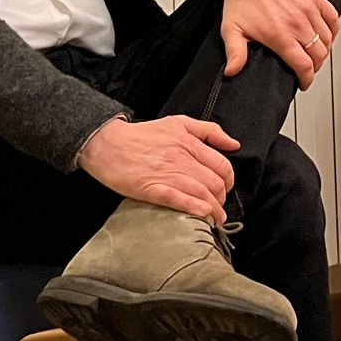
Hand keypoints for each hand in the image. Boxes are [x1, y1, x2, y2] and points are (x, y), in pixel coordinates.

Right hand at [77, 114, 238, 224]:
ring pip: (200, 193)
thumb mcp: (179, 123)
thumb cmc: (142, 135)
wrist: (107, 143)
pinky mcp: (151, 188)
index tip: (226, 188)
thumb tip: (234, 144)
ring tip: (216, 218)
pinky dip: (194, 207)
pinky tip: (203, 214)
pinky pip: (178, 199)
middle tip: (221, 206)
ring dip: (214, 209)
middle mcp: (181, 158)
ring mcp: (166, 174)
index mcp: (188, 142)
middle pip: (214, 182)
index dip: (229, 181)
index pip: (222, 165)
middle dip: (222, 198)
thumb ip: (209, 131)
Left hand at [217, 0, 340, 86]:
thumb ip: (235, 53)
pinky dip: (333, 30)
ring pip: (327, 39)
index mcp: (280, 34)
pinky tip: (327, 35)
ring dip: (324, 50)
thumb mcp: (232, 29)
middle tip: (309, 69)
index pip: (304, 65)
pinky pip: (333, 18)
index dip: (307, 79)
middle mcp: (297, 23)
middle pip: (319, 54)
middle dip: (315, 67)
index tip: (304, 82)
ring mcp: (308, 9)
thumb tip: (232, 72)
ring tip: (316, 54)